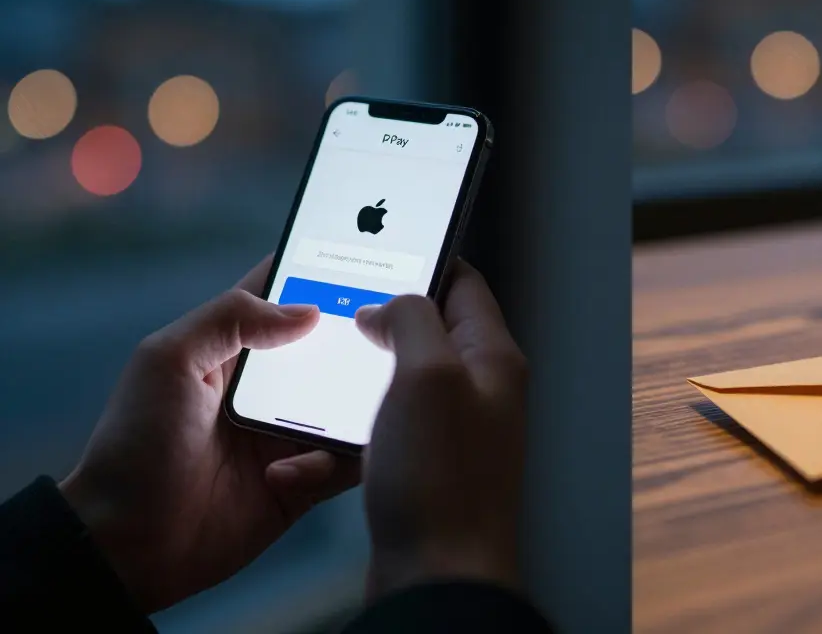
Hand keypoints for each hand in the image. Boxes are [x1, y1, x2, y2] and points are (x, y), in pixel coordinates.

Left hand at [59, 257, 360, 612]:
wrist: (127, 542)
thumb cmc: (136, 442)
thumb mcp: (168, 360)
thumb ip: (229, 318)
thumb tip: (308, 310)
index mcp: (236, 347)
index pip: (287, 294)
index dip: (323, 273)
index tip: (367, 258)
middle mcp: (272, 386)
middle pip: (335, 347)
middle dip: (364, 339)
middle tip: (390, 335)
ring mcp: (291, 433)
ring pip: (354, 403)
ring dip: (358, 405)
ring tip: (354, 408)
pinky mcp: (306, 481)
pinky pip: (347, 463)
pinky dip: (332, 463)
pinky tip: (285, 473)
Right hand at [354, 261, 526, 599]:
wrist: (439, 576)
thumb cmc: (441, 479)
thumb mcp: (427, 375)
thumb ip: (413, 320)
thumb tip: (390, 304)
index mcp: (493, 359)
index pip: (465, 285)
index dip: (423, 260)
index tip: (381, 248)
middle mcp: (482, 391)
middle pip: (433, 330)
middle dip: (385, 316)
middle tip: (340, 307)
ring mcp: (456, 432)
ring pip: (406, 378)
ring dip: (364, 370)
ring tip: (325, 366)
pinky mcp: (429, 468)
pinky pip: (390, 426)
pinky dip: (356, 421)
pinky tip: (327, 430)